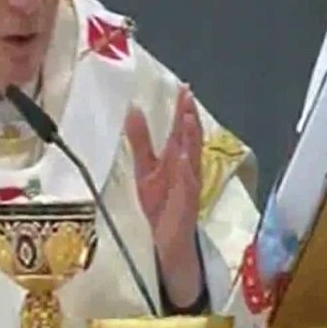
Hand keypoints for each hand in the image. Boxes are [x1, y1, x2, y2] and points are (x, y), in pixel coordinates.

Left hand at [124, 84, 203, 307]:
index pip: (180, 131)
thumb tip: (133, 111)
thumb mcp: (145, 168)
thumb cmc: (160, 203)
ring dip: (192, 138)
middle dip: (189, 118)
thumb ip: (140, 141)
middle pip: (190, 139)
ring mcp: (189, 185)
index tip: (183, 88)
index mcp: (176, 159)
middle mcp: (186, 168)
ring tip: (189, 118)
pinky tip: (186, 157)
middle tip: (188, 95)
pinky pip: (188, 185)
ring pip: (193, 157)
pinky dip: (187, 171)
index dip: (182, 110)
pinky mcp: (187, 203)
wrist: (166, 239)